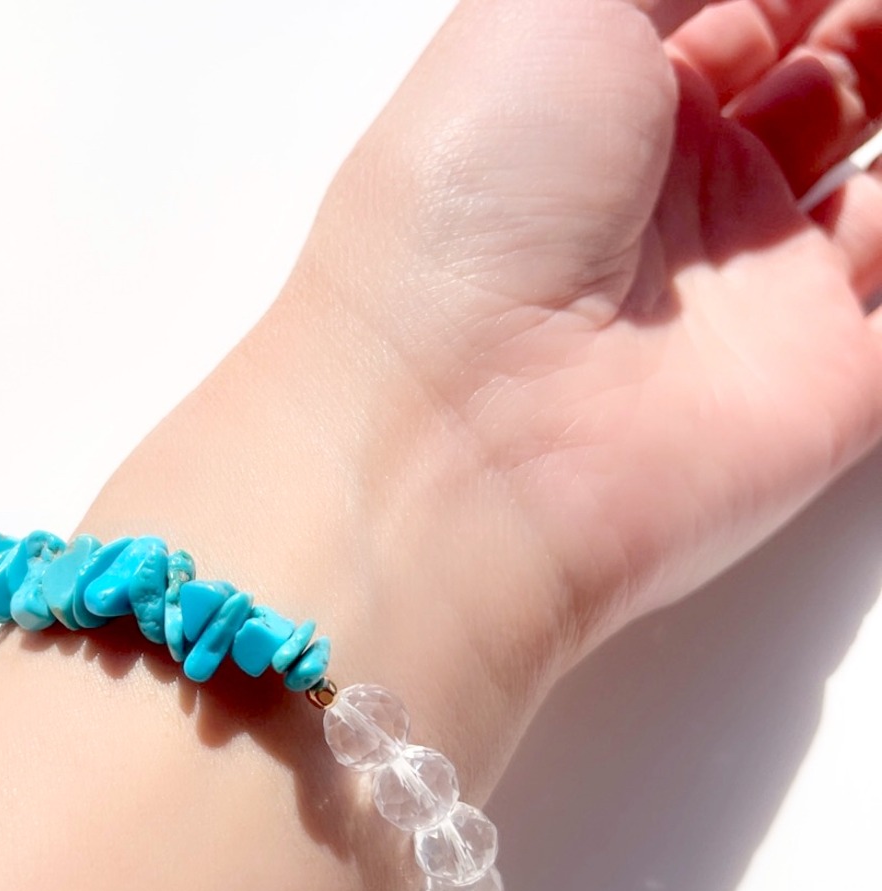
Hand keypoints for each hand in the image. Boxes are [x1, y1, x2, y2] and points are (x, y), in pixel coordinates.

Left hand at [302, 0, 881, 647]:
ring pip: (880, 190)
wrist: (460, 438)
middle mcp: (675, 200)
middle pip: (827, 79)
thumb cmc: (467, 212)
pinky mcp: (819, 393)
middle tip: (875, 11)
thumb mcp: (552, 1)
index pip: (741, 4)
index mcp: (599, 101)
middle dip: (869, 22)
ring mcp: (751, 300)